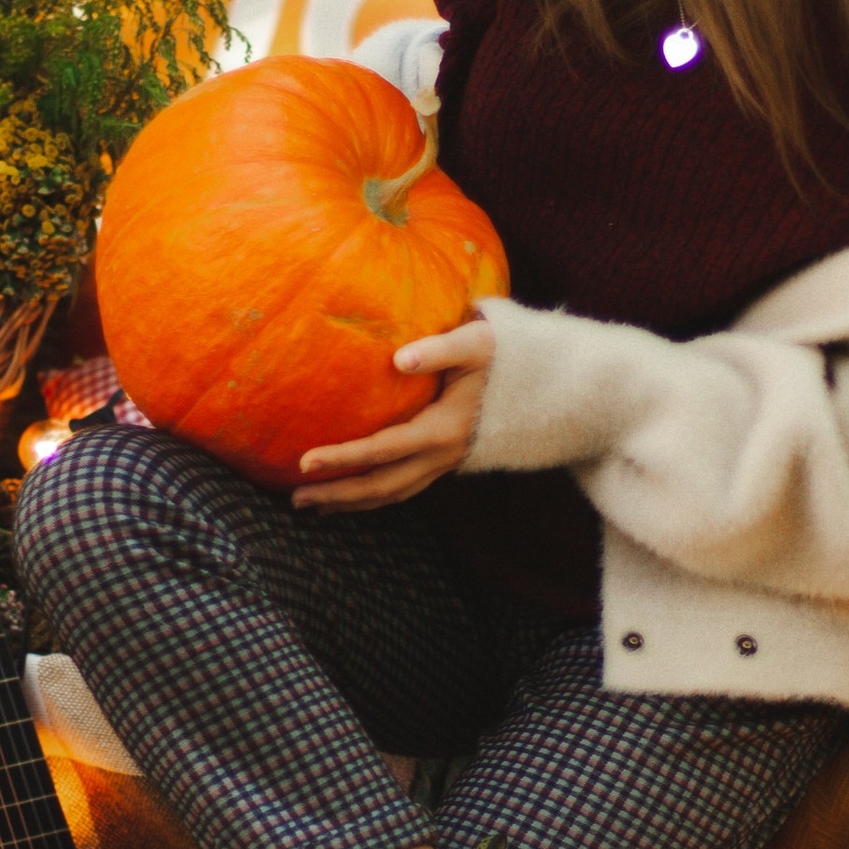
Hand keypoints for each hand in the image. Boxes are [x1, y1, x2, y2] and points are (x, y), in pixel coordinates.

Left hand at [294, 321, 495, 511]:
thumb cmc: (511, 355)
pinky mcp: (449, 462)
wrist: (552, 386)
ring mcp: (448, 464)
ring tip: (313, 505)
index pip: (382, 450)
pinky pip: (406, 487)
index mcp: (444, 429)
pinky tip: (353, 493)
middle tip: (295, 499)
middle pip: (382, 486)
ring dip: (353, 503)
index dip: (343, 458)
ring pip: (394, 493)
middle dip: (338, 494)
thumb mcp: (478, 343)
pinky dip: (375, 495)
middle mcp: (444, 456)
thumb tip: (398, 359)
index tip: (304, 462)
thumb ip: (439, 350)